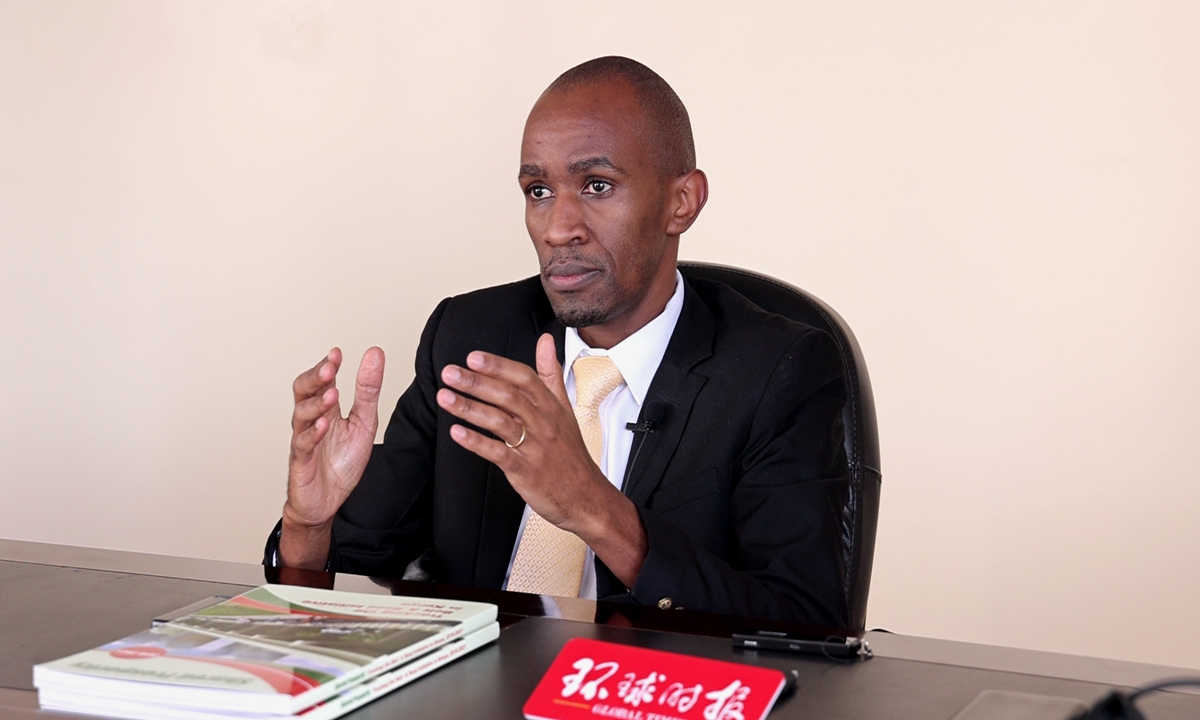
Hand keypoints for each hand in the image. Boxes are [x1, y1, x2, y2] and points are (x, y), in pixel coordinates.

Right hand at [280, 347, 384, 567]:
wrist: (327, 502)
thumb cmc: (340, 463)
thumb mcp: (363, 423)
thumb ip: (367, 391)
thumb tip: (375, 354)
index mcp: (325, 410)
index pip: (320, 381)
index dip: (326, 366)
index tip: (337, 353)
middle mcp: (311, 421)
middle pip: (303, 392)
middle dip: (315, 378)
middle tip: (330, 367)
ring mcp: (303, 440)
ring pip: (301, 415)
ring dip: (317, 402)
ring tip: (333, 392)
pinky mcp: (301, 462)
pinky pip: (303, 444)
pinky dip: (313, 433)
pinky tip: (324, 424)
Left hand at [436, 334, 646, 585]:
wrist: (586, 496)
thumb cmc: (570, 453)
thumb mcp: (565, 408)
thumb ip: (551, 373)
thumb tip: (546, 341)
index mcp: (551, 406)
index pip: (525, 378)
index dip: (498, 366)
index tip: (473, 357)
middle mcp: (543, 424)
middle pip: (509, 396)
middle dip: (477, 383)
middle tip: (450, 373)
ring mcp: (534, 448)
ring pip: (501, 422)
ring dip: (470, 408)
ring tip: (445, 397)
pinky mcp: (525, 471)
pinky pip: (499, 454)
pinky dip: (477, 443)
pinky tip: (457, 433)